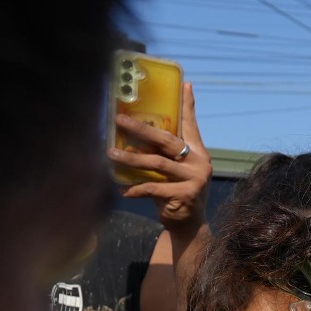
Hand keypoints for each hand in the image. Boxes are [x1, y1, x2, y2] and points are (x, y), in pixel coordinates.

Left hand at [112, 80, 214, 229]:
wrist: (189, 226)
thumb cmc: (177, 193)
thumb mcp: (174, 171)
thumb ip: (164, 155)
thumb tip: (134, 138)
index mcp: (198, 153)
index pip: (192, 125)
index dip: (188, 105)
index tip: (185, 85)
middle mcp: (199, 163)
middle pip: (167, 140)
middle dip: (141, 129)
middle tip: (119, 120)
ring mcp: (194, 180)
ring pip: (157, 163)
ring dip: (131, 158)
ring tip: (111, 154)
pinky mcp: (185, 196)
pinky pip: (154, 188)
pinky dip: (136, 188)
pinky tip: (123, 190)